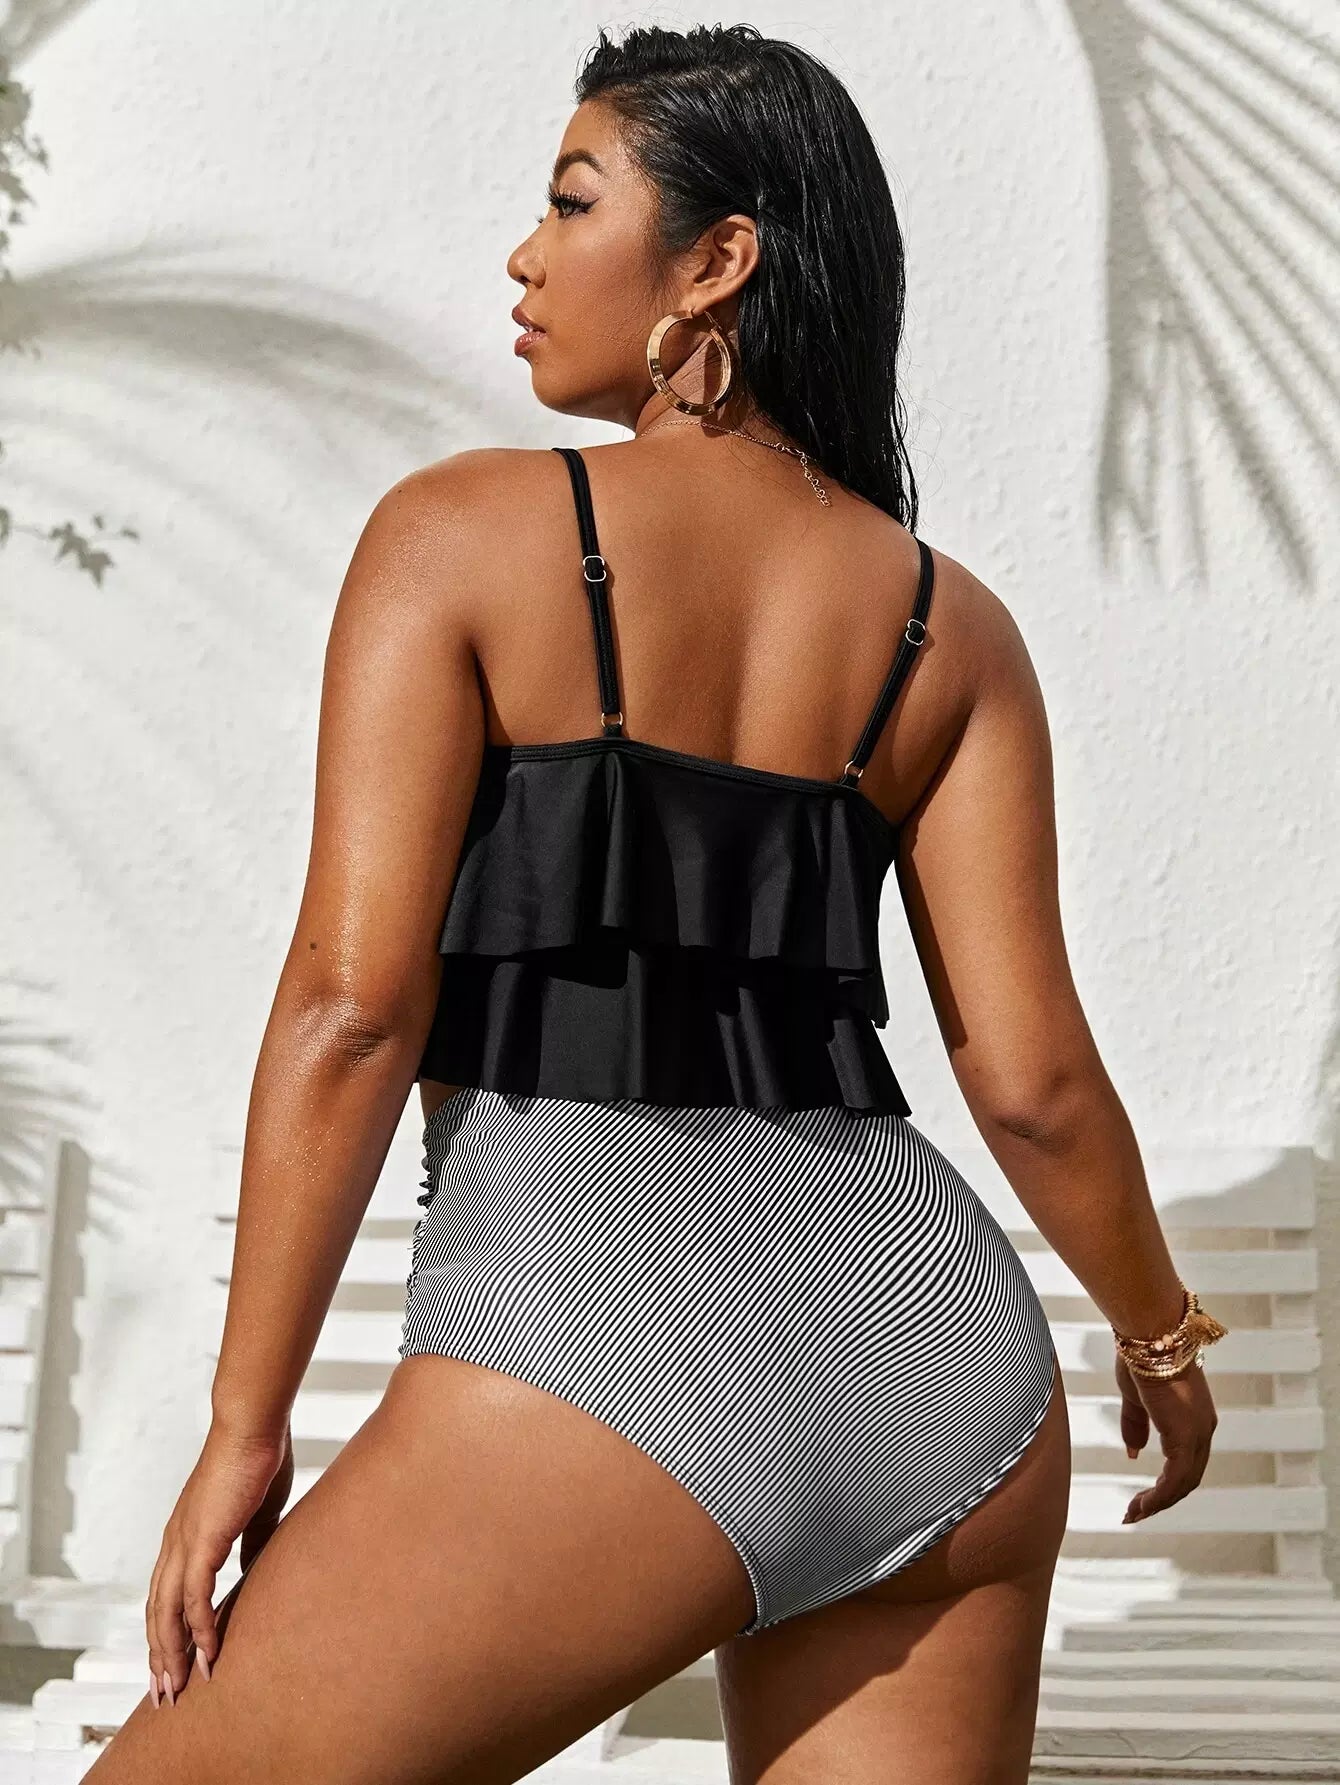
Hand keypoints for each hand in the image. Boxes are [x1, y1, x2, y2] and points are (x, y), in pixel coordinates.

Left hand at [145, 1419, 293, 1706]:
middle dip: (160, 1656)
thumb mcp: (254, 1511)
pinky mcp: (201, 1543)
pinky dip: (198, 1630)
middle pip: (156, 1613)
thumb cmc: (257, 1457)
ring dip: (170, 1654)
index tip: (172, 1663)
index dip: (167, 1631)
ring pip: (166, 1614)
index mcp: (185, 1534)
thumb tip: (248, 1571)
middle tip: (165, 1694)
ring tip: (178, 1688)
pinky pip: (194, 1599)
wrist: (252, 1426)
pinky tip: (208, 1654)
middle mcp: (175, 1544)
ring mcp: (184, 1543)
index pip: (166, 1594)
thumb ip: (249, 1542)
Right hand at [1116, 1348, 1217, 1522]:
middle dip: (1161, 1499)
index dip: (1165, 1483)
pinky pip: (1175, 1479)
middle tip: (1135, 1513)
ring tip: (1133, 1514)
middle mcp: (1203, 1430)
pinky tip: (1141, 1506)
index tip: (1143, 1497)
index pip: (1185, 1461)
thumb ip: (1137, 1425)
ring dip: (1157, 1503)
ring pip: (1183, 1483)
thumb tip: (1133, 1453)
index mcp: (1194, 1419)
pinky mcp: (1186, 1437)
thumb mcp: (1136, 1397)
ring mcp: (1198, 1434)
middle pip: (1187, 1478)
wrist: (1148, 1333)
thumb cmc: (1141, 1355)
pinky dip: (1159, 1497)